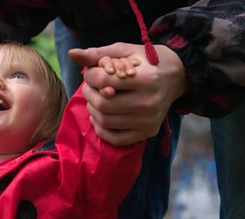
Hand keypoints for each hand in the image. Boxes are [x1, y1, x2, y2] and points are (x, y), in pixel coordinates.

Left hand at [69, 42, 186, 145]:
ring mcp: (149, 121)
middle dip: (88, 94)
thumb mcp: (125, 51)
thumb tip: (72, 54)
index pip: (103, 82)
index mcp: (146, 79)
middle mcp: (149, 103)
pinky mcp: (148, 132)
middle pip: (102, 104)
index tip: (91, 73)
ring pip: (105, 121)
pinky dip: (101, 128)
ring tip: (96, 99)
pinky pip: (115, 138)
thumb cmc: (147, 61)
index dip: (90, 76)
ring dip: (92, 110)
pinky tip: (102, 115)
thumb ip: (97, 53)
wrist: (177, 76)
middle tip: (91, 87)